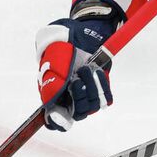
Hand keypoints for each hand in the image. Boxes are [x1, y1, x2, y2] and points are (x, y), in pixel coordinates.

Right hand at [35, 0, 120, 130]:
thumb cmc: (62, 46)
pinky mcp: (101, 89)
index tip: (63, 114)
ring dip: (91, 87)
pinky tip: (97, 72)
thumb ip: (51, 81)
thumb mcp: (52, 60)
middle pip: (77, 114)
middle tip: (76, 79)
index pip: (55, 120)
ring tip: (87, 69)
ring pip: (92, 106)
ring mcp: (86, 94)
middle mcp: (70, 98)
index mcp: (53, 95)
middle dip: (78, 96)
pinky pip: (107, 98)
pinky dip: (103, 86)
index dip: (59, 121)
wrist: (81, 34)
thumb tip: (50, 100)